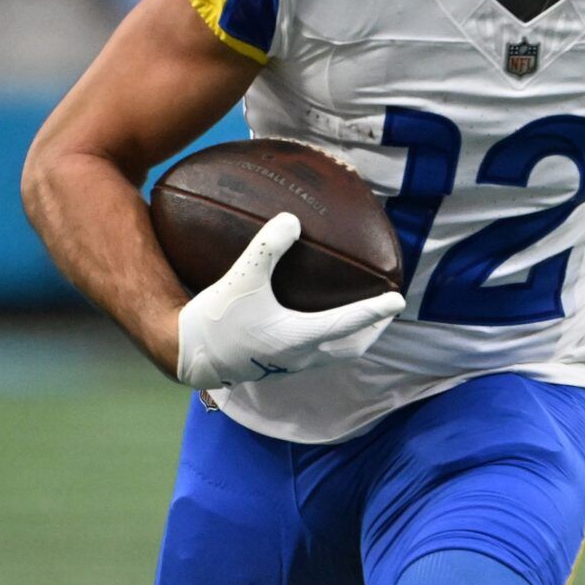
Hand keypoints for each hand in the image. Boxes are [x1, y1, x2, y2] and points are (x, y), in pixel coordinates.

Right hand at [175, 212, 405, 388]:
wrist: (185, 354)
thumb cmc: (215, 319)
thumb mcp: (241, 278)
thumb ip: (266, 248)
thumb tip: (292, 219)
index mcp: (299, 336)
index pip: (349, 323)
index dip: (375, 311)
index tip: (398, 300)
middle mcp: (300, 356)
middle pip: (351, 348)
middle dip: (373, 330)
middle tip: (388, 312)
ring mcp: (288, 365)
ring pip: (334, 355)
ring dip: (354, 338)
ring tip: (363, 319)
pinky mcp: (274, 366)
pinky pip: (315, 355)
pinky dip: (330, 340)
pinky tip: (318, 323)